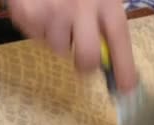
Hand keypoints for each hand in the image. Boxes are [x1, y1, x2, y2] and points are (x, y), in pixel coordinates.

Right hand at [7, 0, 137, 91]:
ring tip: (57, 13)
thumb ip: (105, 20)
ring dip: (59, 38)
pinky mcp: (28, 13)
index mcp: (105, 0)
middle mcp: (81, 6)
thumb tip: (113, 60)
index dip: (124, 67)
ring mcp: (52, 11)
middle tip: (82, 59)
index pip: (119, 40)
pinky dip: (38, 27)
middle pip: (86, 57)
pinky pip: (36, 37)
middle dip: (85, 65)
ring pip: (59, 49)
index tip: (126, 88)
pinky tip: (41, 8)